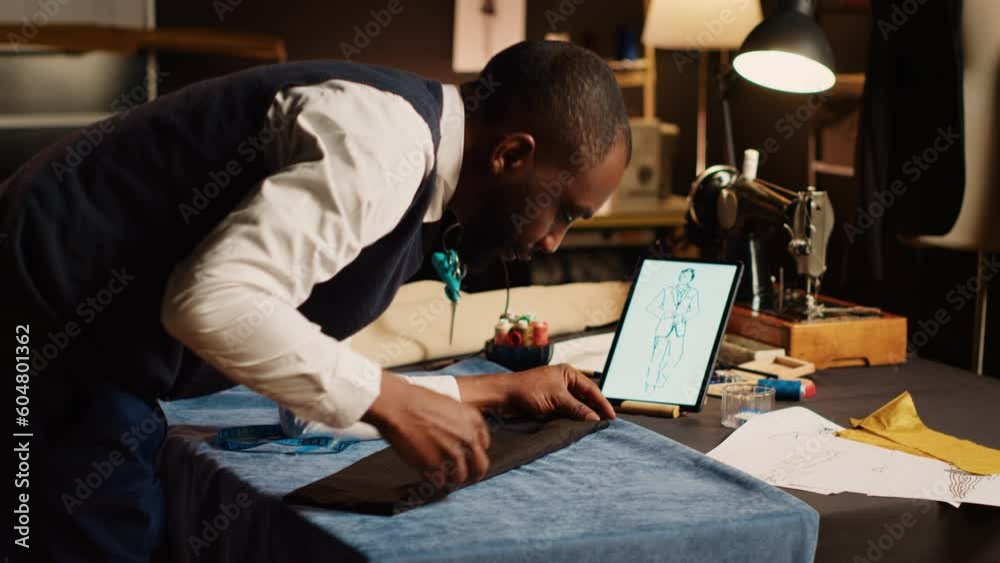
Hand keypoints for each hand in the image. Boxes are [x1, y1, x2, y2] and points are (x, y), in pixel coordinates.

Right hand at [362, 372, 490, 487]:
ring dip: (451, 479)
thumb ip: (460, 422)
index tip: (465, 455)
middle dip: (472, 473)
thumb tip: (459, 438)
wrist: (397, 405)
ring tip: (440, 475)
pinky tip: (427, 474)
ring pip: (460, 478)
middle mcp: (468, 438)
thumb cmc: (416, 400)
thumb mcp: (449, 404)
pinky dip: (434, 482)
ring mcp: (453, 454)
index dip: (473, 452)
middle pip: (480, 466)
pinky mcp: (435, 467)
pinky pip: (441, 483)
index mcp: (473, 420)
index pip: (483, 445)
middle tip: (462, 476)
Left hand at [503, 364, 616, 420]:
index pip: (591, 389)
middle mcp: (563, 380)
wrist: (504, 395)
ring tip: (594, 426)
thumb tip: (594, 418)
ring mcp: (556, 391)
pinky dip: (572, 417)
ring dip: (583, 414)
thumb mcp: (557, 398)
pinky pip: (565, 410)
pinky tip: (577, 425)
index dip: (602, 403)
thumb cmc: (528, 390)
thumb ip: (577, 407)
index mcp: (568, 373)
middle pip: (585, 396)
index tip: (611, 416)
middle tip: (605, 423)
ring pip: (575, 404)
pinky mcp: (548, 402)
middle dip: (594, 409)